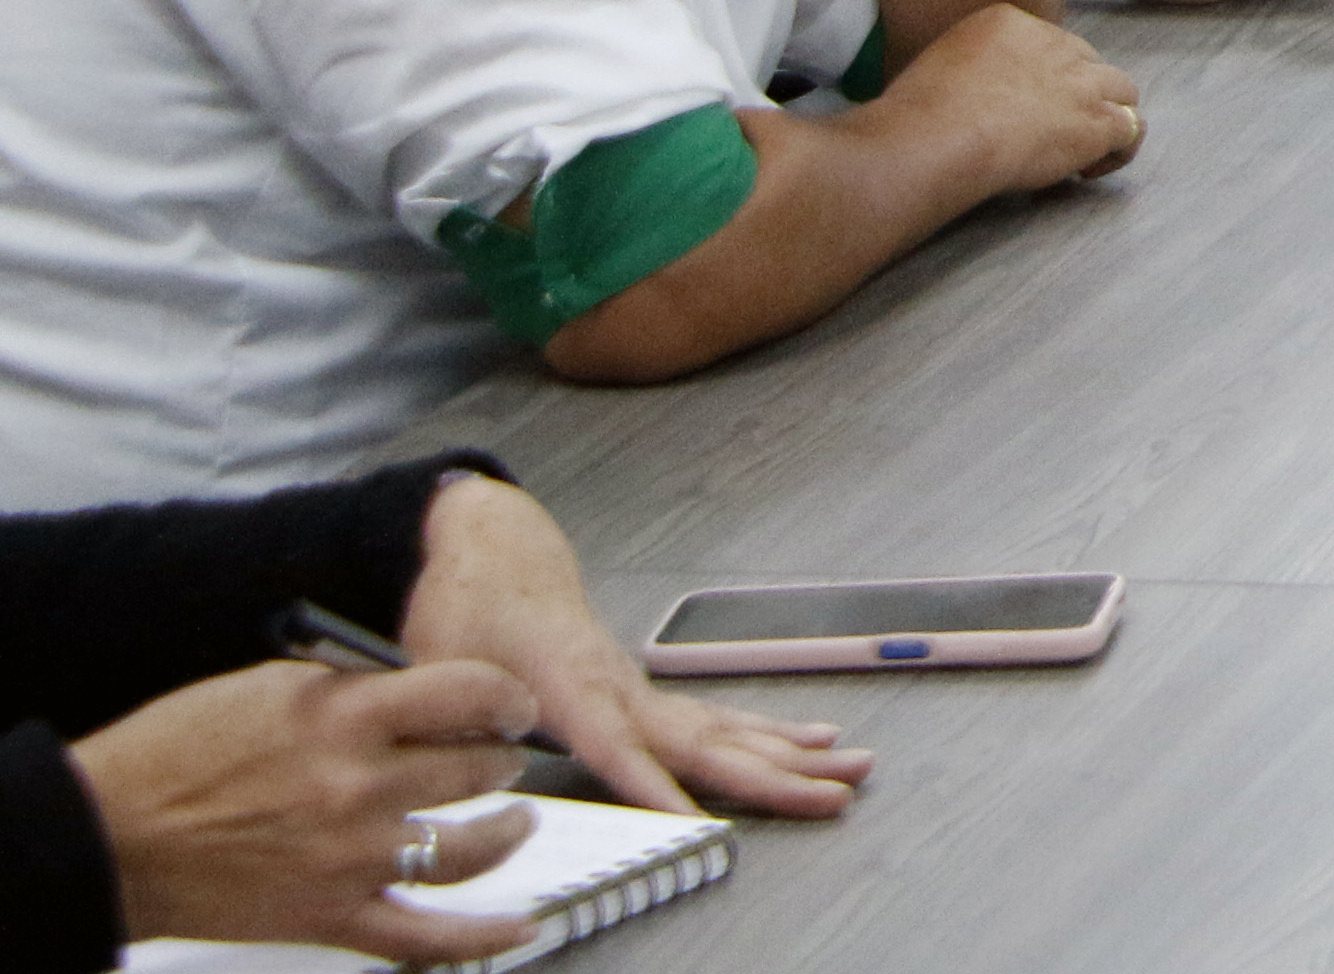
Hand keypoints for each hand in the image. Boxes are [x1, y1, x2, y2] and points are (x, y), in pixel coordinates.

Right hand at [72, 660, 541, 960]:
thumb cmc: (170, 757)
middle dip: (499, 756)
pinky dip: (484, 935)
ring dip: (506, 829)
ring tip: (514, 818)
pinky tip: (520, 923)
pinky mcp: (331, 916)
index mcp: (343, 718)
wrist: (107, 834)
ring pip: (472, 845)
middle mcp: (358, 787)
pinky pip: (428, 936)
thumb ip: (350, 692)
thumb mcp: (268, 687)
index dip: (507, 696)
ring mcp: (350, 858)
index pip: (471, 692)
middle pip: (478, 766)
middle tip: (498, 754)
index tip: (511, 702)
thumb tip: (413, 692)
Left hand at [401, 474, 868, 826]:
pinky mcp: (644, 693)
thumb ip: (462, 716)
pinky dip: (771, 734)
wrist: (492, 556)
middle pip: (707, 741)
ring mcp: (641, 689)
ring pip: (728, 728)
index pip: (617, 745)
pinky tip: (814, 741)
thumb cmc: (464, 611)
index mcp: (568, 686)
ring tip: (852, 769)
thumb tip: (489, 751)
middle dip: (776, 772)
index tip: (696, 822)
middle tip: (837, 792)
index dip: (653, 785)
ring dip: (794, 753)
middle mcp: (621, 688)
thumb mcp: (435, 667)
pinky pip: (718, 718)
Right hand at [881, 1, 1144, 184]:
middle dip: (1079, 94)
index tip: (1024, 107)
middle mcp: (1054, 44)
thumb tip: (969, 95)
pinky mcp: (1096, 121)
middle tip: (1053, 130)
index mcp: (1010, 23)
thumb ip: (968, 70)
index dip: (1044, 79)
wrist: (938, 137)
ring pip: (1122, 91)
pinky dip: (1119, 151)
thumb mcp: (937, 67)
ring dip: (1107, 118)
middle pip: (1088, 62)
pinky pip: (1132, 129)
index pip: (1049, 44)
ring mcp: (1080, 82)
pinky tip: (1088, 171)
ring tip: (1080, 150)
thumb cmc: (920, 114)